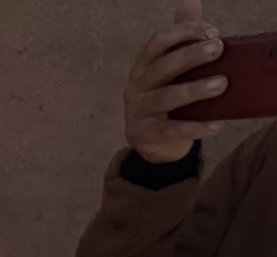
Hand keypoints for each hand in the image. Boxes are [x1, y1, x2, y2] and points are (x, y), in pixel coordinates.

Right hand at [126, 2, 223, 161]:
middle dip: (191, 56)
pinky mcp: (144, 135)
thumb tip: (191, 0)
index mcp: (142, 66)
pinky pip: (171, 130)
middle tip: (218, 49)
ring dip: (195, 89)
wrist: (152, 141)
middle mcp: (136, 87)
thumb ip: (182, 37)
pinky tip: (216, 125)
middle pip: (162, 67)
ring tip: (221, 84)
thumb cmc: (166, 96)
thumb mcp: (171, 66)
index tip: (213, 32)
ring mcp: (138, 112)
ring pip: (166, 98)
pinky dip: (195, 128)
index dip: (184, 33)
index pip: (159, 42)